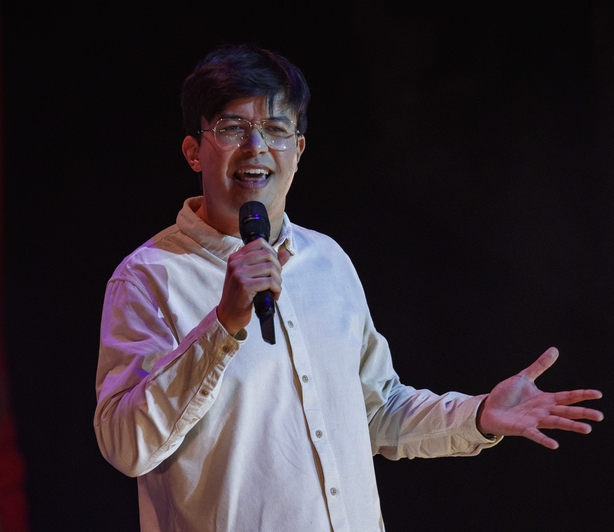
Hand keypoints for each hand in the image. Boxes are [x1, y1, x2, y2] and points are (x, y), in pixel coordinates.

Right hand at [217, 240, 290, 335]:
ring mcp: (239, 274)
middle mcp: (236, 263)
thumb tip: (286, 253)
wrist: (228, 315)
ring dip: (278, 280)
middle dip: (278, 267)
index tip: (273, 266)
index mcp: (236, 257)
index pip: (260, 243)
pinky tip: (274, 295)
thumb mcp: (251, 275)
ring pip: (270, 268)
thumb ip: (269, 262)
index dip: (272, 253)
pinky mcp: (244, 286)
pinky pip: (269, 282)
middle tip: (276, 280)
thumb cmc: (240, 295)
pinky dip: (277, 289)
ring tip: (275, 289)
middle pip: (268, 254)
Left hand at [477, 347, 603, 448]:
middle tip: (600, 416)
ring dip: (570, 426)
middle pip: (566, 411)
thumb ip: (539, 366)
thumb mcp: (524, 377)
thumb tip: (555, 350)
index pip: (568, 396)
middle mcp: (543, 411)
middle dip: (583, 413)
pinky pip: (535, 434)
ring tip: (587, 429)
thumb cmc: (507, 395)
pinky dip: (544, 439)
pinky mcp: (523, 428)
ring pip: (556, 423)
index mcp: (545, 399)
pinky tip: (554, 445)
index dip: (582, 395)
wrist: (489, 408)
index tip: (598, 394)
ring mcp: (534, 420)